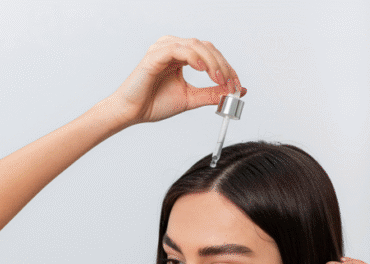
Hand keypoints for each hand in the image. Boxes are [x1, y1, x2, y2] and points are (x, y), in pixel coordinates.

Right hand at [107, 36, 245, 126]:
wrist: (132, 113)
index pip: (210, 55)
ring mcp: (164, 49)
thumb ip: (211, 94)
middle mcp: (173, 48)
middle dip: (223, 65)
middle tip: (231, 83)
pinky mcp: (155, 55)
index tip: (237, 86)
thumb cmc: (154, 104)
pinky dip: (194, 57)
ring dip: (212, 62)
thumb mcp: (190, 98)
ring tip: (219, 78)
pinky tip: (202, 69)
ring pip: (196, 45)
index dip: (227, 68)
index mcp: (181, 56)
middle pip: (207, 47)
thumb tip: (234, 92)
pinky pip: (179, 49)